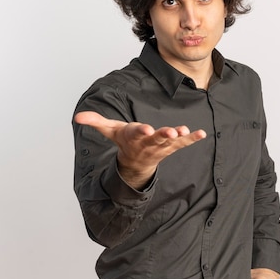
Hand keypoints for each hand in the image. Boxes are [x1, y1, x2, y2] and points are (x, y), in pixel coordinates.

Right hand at [74, 111, 206, 188]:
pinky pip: (183, 143)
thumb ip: (96, 122)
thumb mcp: (109, 130)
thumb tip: (77, 116)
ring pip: (171, 142)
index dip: (141, 130)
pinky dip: (192, 139)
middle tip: (171, 132)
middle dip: (163, 135)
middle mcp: (148, 142)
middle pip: (157, 138)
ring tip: (185, 132)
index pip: (137, 133)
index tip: (146, 129)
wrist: (136, 162)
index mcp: (134, 136)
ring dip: (179, 137)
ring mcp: (162, 145)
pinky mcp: (172, 146)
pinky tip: (201, 134)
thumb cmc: (124, 141)